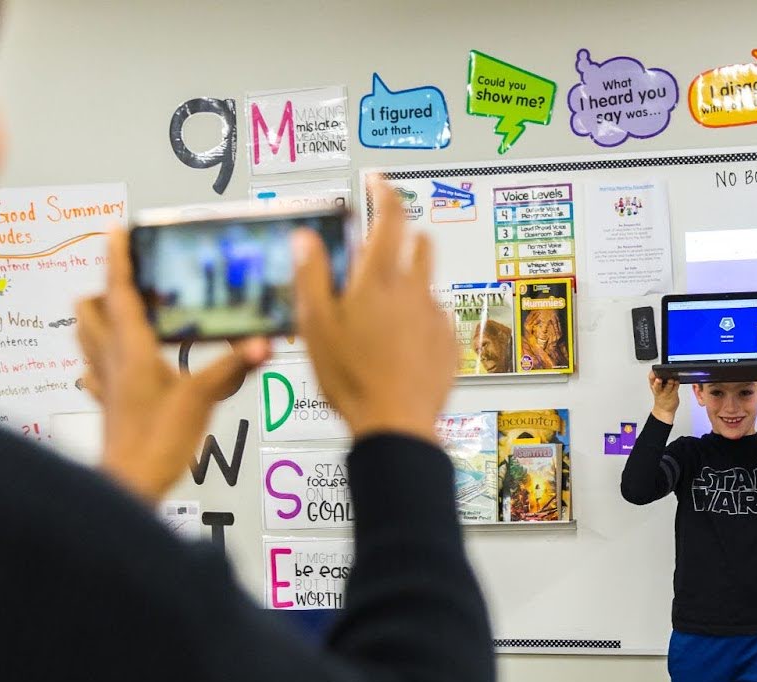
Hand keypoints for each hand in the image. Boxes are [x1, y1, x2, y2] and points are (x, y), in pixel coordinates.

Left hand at [77, 229, 268, 502]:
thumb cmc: (157, 441)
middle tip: (134, 281)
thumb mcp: (202, 398)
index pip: (118, 289)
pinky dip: (101, 357)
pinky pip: (94, 370)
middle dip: (105, 288)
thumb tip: (262, 344)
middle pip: (90, 308)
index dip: (117, 257)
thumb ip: (232, 367)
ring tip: (129, 312)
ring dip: (100, 317)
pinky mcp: (108, 403)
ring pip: (86, 334)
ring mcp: (105, 381)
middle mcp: (110, 358)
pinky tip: (118, 363)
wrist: (132, 481)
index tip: (118, 230)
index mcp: (130, 347)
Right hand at [291, 179, 458, 442]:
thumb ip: (312, 274)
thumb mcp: (316, 324)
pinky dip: (418, 320)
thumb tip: (307, 237)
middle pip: (420, 243)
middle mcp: (415, 290)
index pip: (391, 215)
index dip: (384, 193)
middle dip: (403, 236)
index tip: (377, 183)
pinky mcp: (449, 344)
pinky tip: (398, 346)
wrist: (395, 424)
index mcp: (380, 277)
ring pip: (427, 283)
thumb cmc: (352, 377)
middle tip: (378, 250)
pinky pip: (435, 319)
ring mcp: (436, 317)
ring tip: (381, 311)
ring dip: (409, 282)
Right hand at [648, 369, 679, 423]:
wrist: (664, 410)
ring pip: (668, 386)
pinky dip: (676, 384)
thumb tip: (664, 369)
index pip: (651, 379)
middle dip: (657, 382)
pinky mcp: (673, 395)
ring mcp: (666, 393)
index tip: (653, 372)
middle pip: (657, 384)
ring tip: (671, 380)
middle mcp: (659, 389)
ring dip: (670, 383)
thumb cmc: (661, 397)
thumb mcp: (656, 389)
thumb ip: (657, 380)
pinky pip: (675, 388)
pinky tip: (677, 381)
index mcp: (654, 386)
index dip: (651, 375)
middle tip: (659, 379)